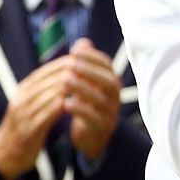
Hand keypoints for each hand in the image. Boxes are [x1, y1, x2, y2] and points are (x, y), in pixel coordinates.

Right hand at [0, 56, 75, 179]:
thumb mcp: (35, 101)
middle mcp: (21, 99)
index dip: (64, 64)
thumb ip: (49, 87)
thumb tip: (71, 68)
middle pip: (46, 82)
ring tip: (82, 84)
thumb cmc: (28, 122)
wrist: (7, 150)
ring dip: (63, 89)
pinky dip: (53, 109)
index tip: (84, 59)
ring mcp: (22, 115)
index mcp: (24, 90)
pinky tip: (67, 104)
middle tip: (88, 70)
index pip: (45, 71)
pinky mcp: (26, 131)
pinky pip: (41, 117)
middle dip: (67, 74)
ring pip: (43, 97)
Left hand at [62, 40, 123, 161]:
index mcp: (111, 83)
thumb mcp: (88, 84)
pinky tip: (66, 103)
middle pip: (110, 82)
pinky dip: (81, 110)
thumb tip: (83, 42)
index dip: (93, 57)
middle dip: (91, 71)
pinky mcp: (101, 128)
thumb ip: (85, 65)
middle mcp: (114, 97)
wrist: (92, 136)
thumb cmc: (89, 105)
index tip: (75, 51)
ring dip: (83, 89)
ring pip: (101, 100)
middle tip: (71, 64)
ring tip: (65, 81)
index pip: (108, 66)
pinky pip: (94, 119)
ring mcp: (110, 113)